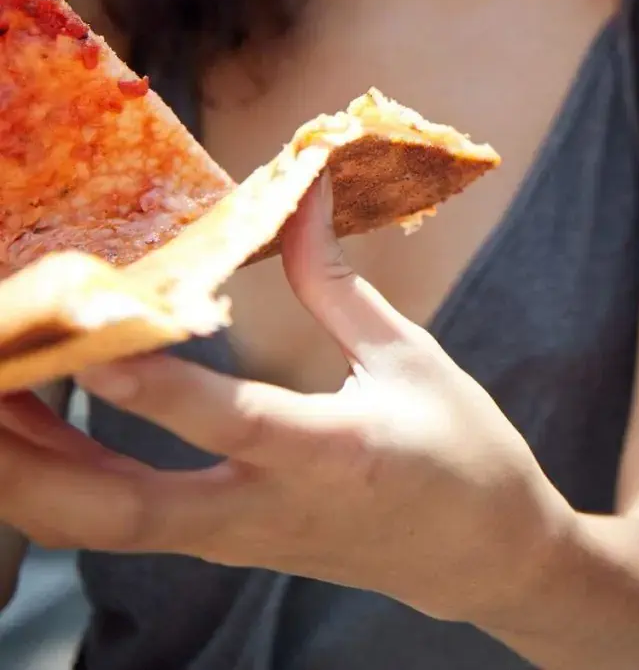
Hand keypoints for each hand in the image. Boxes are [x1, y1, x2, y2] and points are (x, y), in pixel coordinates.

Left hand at [0, 181, 567, 627]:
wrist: (481, 555)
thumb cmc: (460, 449)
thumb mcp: (410, 358)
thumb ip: (336, 284)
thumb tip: (301, 195)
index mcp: (330, 453)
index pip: (225, 421)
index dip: (151, 386)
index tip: (90, 343)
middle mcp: (264, 508)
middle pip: (120, 511)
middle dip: (32, 462)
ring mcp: (231, 538)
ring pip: (100, 527)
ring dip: (26, 474)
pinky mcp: (215, 545)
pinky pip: (117, 525)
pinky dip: (58, 483)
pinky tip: (25, 435)